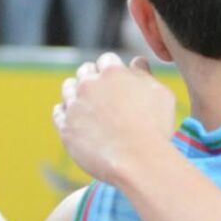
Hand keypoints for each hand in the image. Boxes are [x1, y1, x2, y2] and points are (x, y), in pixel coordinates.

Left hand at [53, 53, 176, 184]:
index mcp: (112, 72)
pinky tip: (77, 118)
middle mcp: (89, 84)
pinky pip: (59, 112)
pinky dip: (66, 112)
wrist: (138, 161)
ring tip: (90, 105)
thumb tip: (137, 62)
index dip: (115, 69)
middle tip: (105, 93)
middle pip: (85, 71)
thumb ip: (145, 74)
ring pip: (68, 89)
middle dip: (94, 78)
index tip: (119, 81)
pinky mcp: (65, 127)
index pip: (107, 60)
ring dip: (77, 92)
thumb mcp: (161, 94)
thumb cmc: (155, 127)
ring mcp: (74, 106)